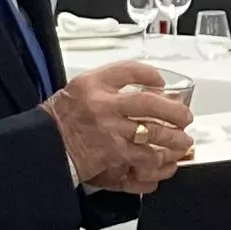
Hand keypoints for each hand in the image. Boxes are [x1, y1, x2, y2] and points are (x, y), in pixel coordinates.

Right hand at [47, 60, 192, 192]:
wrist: (46, 146)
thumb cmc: (62, 119)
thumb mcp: (80, 88)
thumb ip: (109, 82)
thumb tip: (145, 83)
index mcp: (93, 84)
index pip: (128, 70)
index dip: (149, 74)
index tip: (160, 81)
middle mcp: (103, 105)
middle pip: (148, 103)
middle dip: (173, 110)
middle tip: (185, 117)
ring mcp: (109, 130)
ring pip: (152, 132)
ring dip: (172, 138)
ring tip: (182, 140)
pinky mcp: (112, 154)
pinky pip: (143, 156)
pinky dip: (158, 158)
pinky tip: (165, 159)